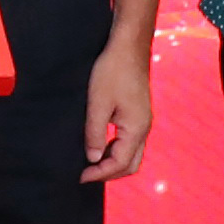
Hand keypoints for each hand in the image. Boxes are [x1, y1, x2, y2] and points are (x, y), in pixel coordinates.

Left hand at [84, 31, 154, 183]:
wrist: (128, 47)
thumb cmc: (112, 71)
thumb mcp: (98, 103)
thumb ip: (95, 133)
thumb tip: (92, 158)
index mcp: (136, 128)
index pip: (120, 163)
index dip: (99, 173)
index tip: (79, 176)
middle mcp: (144, 128)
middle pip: (130, 164)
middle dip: (109, 173)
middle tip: (85, 173)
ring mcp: (143, 121)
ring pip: (132, 154)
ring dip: (112, 162)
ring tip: (89, 161)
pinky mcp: (138, 114)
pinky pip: (130, 142)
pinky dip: (115, 150)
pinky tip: (99, 145)